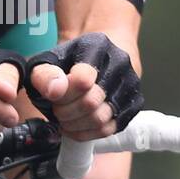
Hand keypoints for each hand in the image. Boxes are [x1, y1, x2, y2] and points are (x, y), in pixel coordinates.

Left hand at [25, 33, 143, 141]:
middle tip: (56, 111)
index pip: (82, 80)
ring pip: (101, 119)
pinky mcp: (135, 103)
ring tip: (65, 119)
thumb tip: (55, 91)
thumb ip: (45, 75)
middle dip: (66, 113)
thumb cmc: (70, 62)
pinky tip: (76, 126)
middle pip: (91, 102)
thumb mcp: (49, 61)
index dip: (62, 96)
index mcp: (97, 45)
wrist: (99, 58)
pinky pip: (110, 129)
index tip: (52, 97)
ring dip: (76, 125)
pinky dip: (88, 133)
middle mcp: (120, 62)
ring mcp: (131, 83)